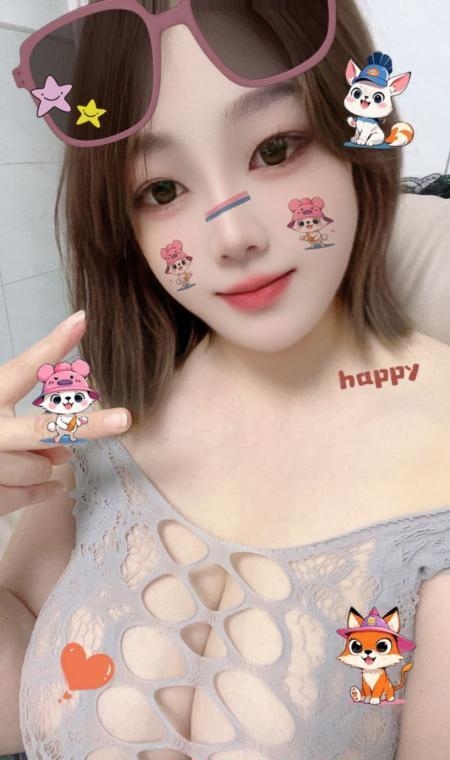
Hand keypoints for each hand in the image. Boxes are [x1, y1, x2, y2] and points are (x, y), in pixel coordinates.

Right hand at [0, 311, 131, 516]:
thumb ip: (28, 427)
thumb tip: (65, 448)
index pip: (22, 368)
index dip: (52, 345)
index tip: (82, 320)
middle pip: (43, 428)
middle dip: (87, 425)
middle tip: (124, 419)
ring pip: (41, 466)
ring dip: (41, 466)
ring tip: (22, 462)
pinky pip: (30, 495)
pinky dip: (40, 491)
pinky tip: (42, 486)